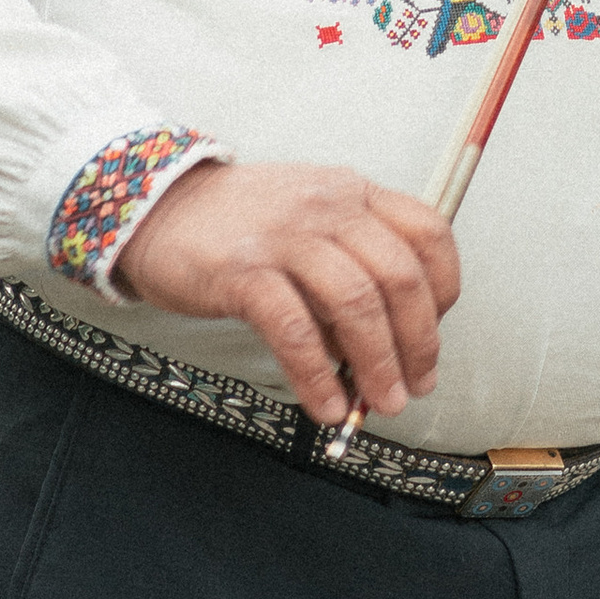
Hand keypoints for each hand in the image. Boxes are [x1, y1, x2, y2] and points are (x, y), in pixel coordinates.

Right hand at [115, 160, 460, 424]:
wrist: (156, 207)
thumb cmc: (241, 225)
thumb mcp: (308, 222)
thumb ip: (349, 269)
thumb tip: (384, 347)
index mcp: (352, 193)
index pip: (428, 234)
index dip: (443, 291)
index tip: (434, 333)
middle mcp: (328, 207)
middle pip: (399, 277)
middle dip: (418, 342)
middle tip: (416, 386)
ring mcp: (285, 237)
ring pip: (356, 304)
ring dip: (377, 365)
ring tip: (380, 404)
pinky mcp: (243, 272)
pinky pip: (295, 331)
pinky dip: (318, 376)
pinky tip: (326, 405)